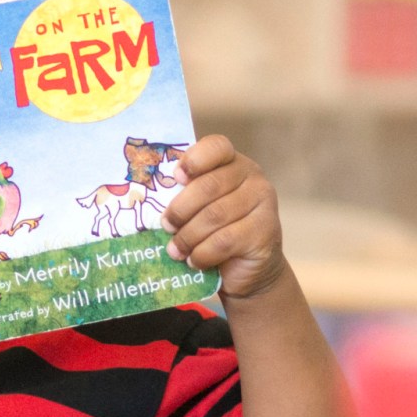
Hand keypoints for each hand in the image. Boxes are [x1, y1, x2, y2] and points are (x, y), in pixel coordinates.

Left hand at [160, 135, 287, 300]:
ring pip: (214, 216)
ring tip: (176, 250)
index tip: (176, 178)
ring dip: (188, 236)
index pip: (216, 147)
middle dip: (181, 209)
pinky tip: (194, 261)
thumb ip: (187, 194)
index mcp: (233, 163)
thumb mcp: (201, 208)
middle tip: (166, 226)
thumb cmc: (217, 233)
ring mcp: (263, 203)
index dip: (193, 160)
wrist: (249, 269)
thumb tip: (152, 197)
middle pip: (209, 185)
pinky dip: (202, 254)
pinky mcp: (264, 232)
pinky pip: (224, 241)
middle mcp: (253, 178)